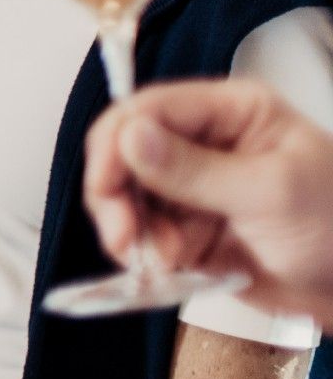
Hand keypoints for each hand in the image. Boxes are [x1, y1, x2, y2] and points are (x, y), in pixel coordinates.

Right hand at [85, 80, 332, 327]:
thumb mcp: (272, 193)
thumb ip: (196, 169)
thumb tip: (130, 138)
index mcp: (231, 112)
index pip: (149, 109)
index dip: (116, 143)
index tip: (106, 185)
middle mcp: (203, 142)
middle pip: (125, 152)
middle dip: (117, 196)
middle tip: (125, 237)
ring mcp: (192, 185)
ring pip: (127, 197)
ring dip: (132, 231)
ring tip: (161, 260)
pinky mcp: (185, 225)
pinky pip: (142, 232)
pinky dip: (144, 253)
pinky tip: (168, 269)